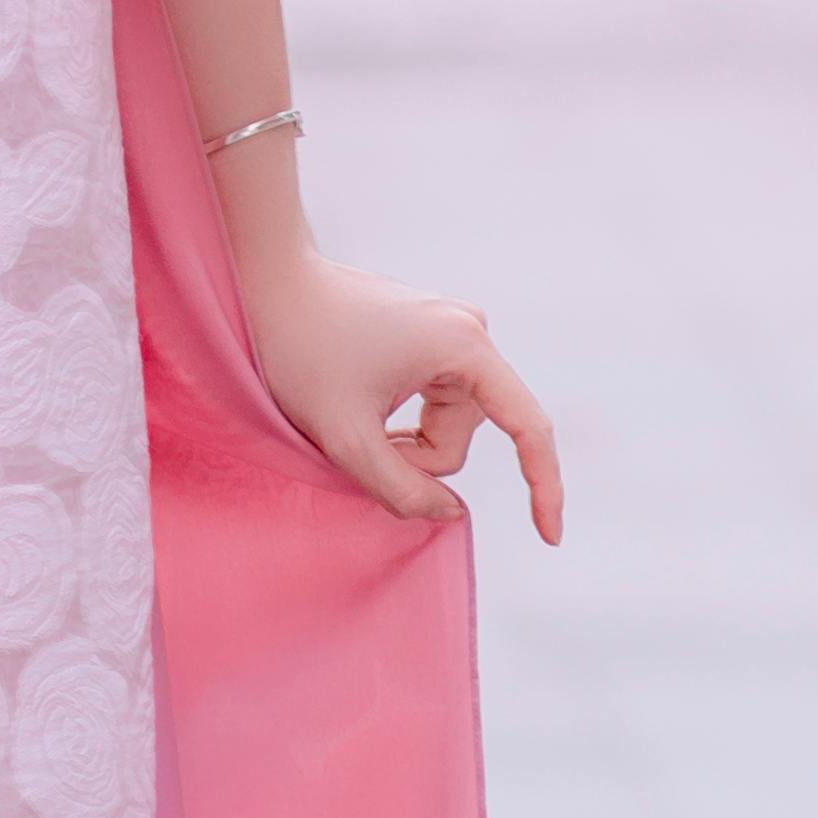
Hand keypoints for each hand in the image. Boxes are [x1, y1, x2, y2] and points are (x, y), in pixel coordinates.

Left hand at [237, 242, 562, 541]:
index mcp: (464, 346)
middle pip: (462, 436)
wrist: (268, 280)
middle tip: (350, 440)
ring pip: (444, 424)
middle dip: (412, 459)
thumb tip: (451, 512)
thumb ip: (399, 489)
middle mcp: (470, 330)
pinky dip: (399, 422)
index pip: (528, 427)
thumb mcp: (343, 437)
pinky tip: (360, 404)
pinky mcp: (432, 334)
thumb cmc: (299, 350)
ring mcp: (452, 329)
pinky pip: (431, 403)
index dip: (543, 486)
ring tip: (348, 417)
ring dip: (401, 441)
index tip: (549, 538)